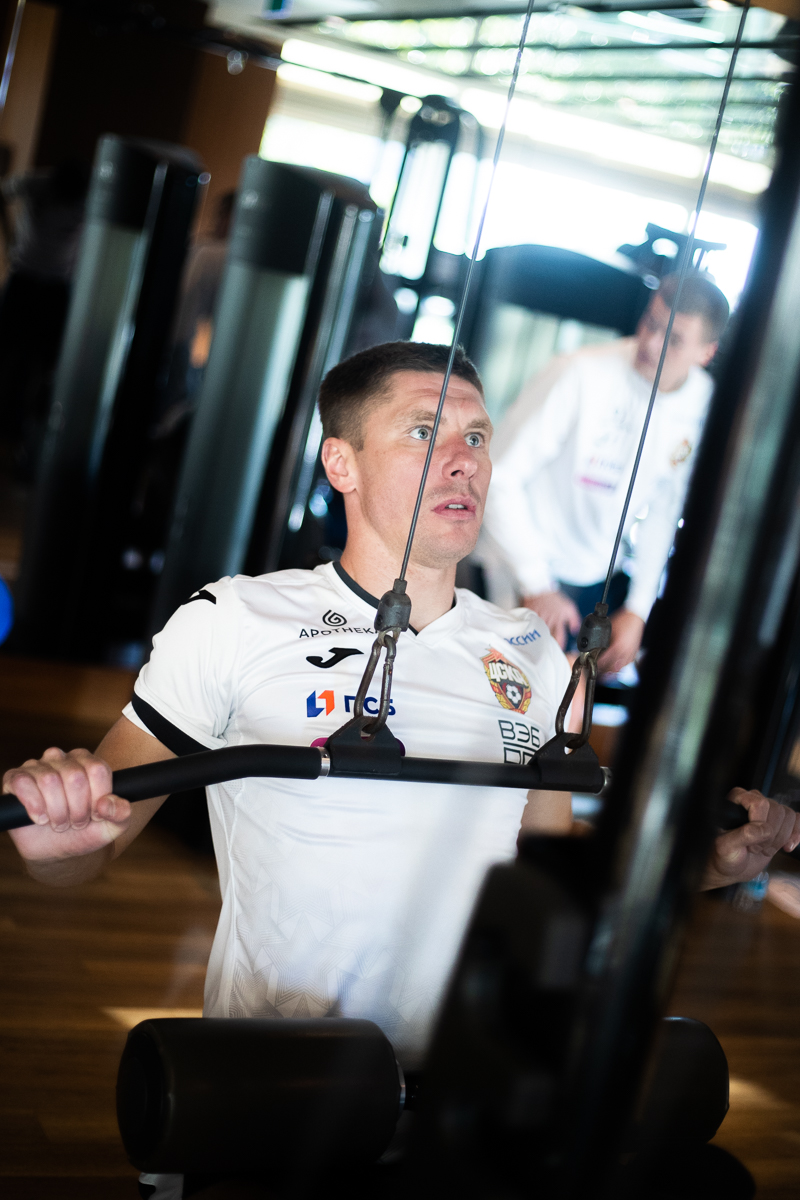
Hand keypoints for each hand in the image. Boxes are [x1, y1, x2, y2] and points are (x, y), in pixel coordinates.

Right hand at [4, 747, 130, 863]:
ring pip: (50, 780)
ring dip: (56, 812)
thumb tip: (107, 803)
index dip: (97, 799)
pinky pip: (22, 782)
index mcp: (87, 762)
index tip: (95, 814)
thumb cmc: (85, 832)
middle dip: (77, 810)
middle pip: (75, 776)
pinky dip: (34, 806)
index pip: (97, 770)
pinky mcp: (16, 779)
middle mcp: (62, 759)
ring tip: (58, 823)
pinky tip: (40, 818)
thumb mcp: (112, 826)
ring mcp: (37, 767)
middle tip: (75, 822)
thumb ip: (121, 813)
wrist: (57, 850)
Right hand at [523, 590, 580, 649]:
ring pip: (539, 633)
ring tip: (539, 646)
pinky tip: (530, 636)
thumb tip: (574, 630)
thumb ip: (574, 620)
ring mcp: (539, 618)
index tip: (559, 649)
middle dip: (549, 644)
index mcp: (558, 619)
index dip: (560, 644)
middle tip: (548, 650)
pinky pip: (530, 626)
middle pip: (549, 637)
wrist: (540, 588)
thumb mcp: (569, 607)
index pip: (560, 636)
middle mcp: (549, 620)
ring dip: (540, 639)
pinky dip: (531, 631)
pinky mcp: (530, 615)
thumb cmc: (554, 598)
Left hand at [598, 608, 644, 674]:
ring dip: (612, 670)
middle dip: (604, 670)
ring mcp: (630, 653)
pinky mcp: (634, 652)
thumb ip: (603, 639)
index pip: (605, 660)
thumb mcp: (609, 629)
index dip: (598, 664)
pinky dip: (620, 666)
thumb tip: (594, 646)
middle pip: (612, 667)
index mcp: (617, 645)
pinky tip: (616, 665)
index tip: (592, 664)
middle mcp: (624, 651)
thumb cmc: (622, 620)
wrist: (635, 616)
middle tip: (597, 669)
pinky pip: (627, 663)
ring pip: (620, 668)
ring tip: (605, 670)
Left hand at [701, 788, 799, 890]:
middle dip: (770, 836)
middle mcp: (753, 801)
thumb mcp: (726, 847)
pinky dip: (796, 834)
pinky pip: (797, 820)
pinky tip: (787, 847)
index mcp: (737, 801)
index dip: (760, 824)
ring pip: (788, 816)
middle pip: (777, 810)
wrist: (732, 867)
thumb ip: (743, 835)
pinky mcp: (779, 823)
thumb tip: (763, 829)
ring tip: (765, 849)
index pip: (760, 803)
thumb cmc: (723, 855)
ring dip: (780, 839)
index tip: (751, 841)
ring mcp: (768, 812)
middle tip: (756, 848)